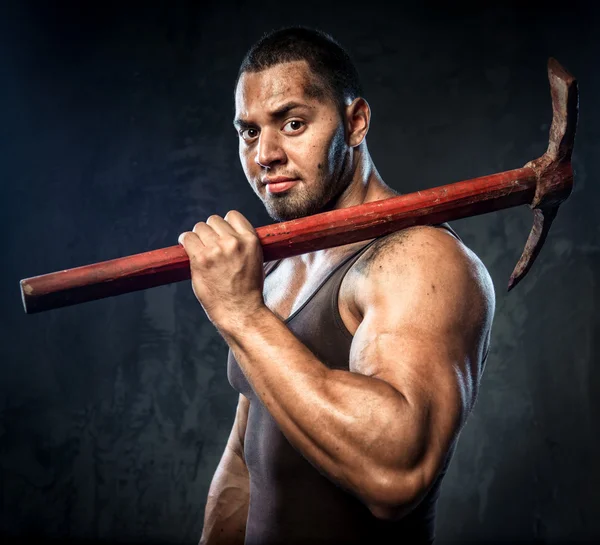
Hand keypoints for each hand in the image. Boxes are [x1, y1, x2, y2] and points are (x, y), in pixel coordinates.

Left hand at [178, 210, 264, 331]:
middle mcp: (233, 242)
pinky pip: (187, 238)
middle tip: (210, 247)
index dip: (225, 224)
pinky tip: (189, 249)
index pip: (232, 215)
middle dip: (211, 231)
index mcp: (250, 240)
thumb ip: (242, 243)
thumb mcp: (255, 259)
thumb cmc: (248, 289)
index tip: (222, 234)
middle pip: (213, 220)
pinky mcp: (200, 260)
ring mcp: (215, 250)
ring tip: (201, 250)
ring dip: (198, 237)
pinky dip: (186, 242)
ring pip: (199, 227)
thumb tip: (224, 232)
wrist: (241, 311)